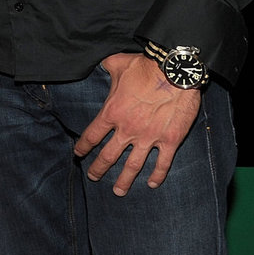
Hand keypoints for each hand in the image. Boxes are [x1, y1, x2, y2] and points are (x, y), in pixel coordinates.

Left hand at [73, 52, 201, 195]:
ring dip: (124, 180)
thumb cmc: (144, 66)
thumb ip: (105, 67)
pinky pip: (162, 163)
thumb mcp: (116, 63)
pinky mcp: (170, 140)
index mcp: (112, 112)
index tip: (78, 154)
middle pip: (108, 155)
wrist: (175, 72)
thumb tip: (99, 63)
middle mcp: (127, 129)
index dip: (83, 146)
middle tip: (93, 176)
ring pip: (133, 165)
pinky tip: (152, 184)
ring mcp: (149, 137)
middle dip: (99, 168)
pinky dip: (157, 175)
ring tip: (118, 191)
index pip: (92, 135)